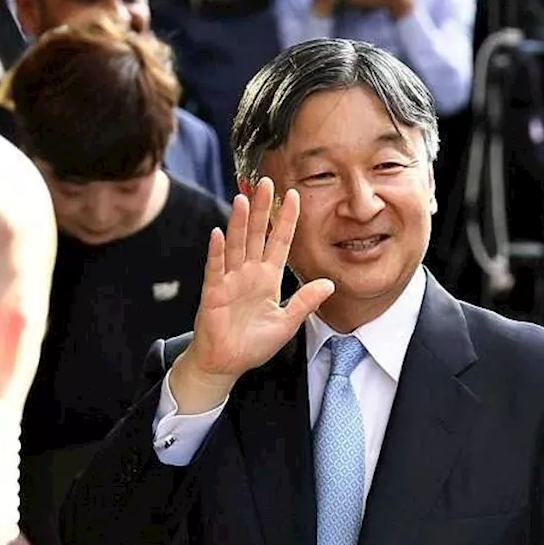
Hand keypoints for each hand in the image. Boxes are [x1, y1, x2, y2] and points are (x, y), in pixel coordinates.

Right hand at [173, 180, 331, 411]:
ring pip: (236, 246)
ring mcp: (229, 281)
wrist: (226, 363)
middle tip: (266, 181)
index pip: (279, 243)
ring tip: (245, 199)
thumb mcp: (287, 322)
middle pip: (257, 235)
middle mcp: (248, 274)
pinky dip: (217, 253)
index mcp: (267, 279)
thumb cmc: (253, 344)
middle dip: (262, 209)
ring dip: (240, 223)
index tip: (294, 195)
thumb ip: (305, 301)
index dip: (286, 220)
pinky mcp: (214, 294)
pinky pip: (215, 269)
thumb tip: (329, 284)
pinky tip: (219, 234)